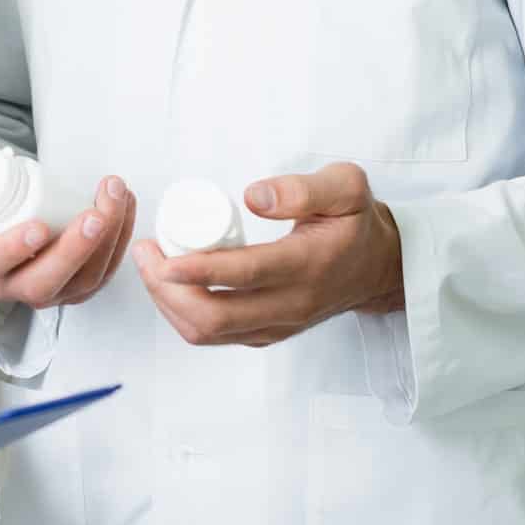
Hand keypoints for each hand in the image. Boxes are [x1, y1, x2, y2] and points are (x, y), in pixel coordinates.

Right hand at [0, 147, 135, 309]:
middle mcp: (11, 282)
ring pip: (81, 282)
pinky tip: (125, 206)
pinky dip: (120, 240)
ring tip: (116, 198)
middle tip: (95, 217)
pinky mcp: (76, 284)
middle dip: (74, 252)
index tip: (39, 227)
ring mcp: (48, 289)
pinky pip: (103, 273)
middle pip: (43, 284)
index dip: (14, 250)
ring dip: (107, 242)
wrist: (9, 200)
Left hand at [132, 162, 403, 347]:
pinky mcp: (268, 334)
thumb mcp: (346, 188)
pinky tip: (169, 284)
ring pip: (210, 332)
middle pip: (216, 318)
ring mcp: (278, 325)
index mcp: (309, 266)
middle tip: (145, 253)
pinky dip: (183, 314)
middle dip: (168, 290)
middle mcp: (291, 304)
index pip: (247, 275)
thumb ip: (304, 188)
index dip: (200, 270)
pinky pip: (216, 335)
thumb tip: (252, 197)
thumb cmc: (356, 221)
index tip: (163, 256)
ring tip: (149, 265)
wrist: (379, 267)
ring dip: (170, 304)